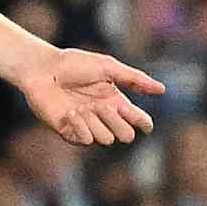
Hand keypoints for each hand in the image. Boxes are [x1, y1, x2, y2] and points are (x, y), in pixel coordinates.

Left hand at [7, 43, 169, 147]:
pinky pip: (85, 141)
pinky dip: (80, 126)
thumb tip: (163, 90)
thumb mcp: (108, 67)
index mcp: (116, 101)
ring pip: (106, 139)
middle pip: (126, 135)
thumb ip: (134, 79)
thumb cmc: (74, 64)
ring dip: (95, 122)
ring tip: (79, 106)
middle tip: (103, 106)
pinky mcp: (69, 132)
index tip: (144, 122)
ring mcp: (86, 126)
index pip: (138, 120)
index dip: (144, 124)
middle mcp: (103, 116)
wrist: (43, 69)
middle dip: (118, 123)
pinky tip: (70, 112)